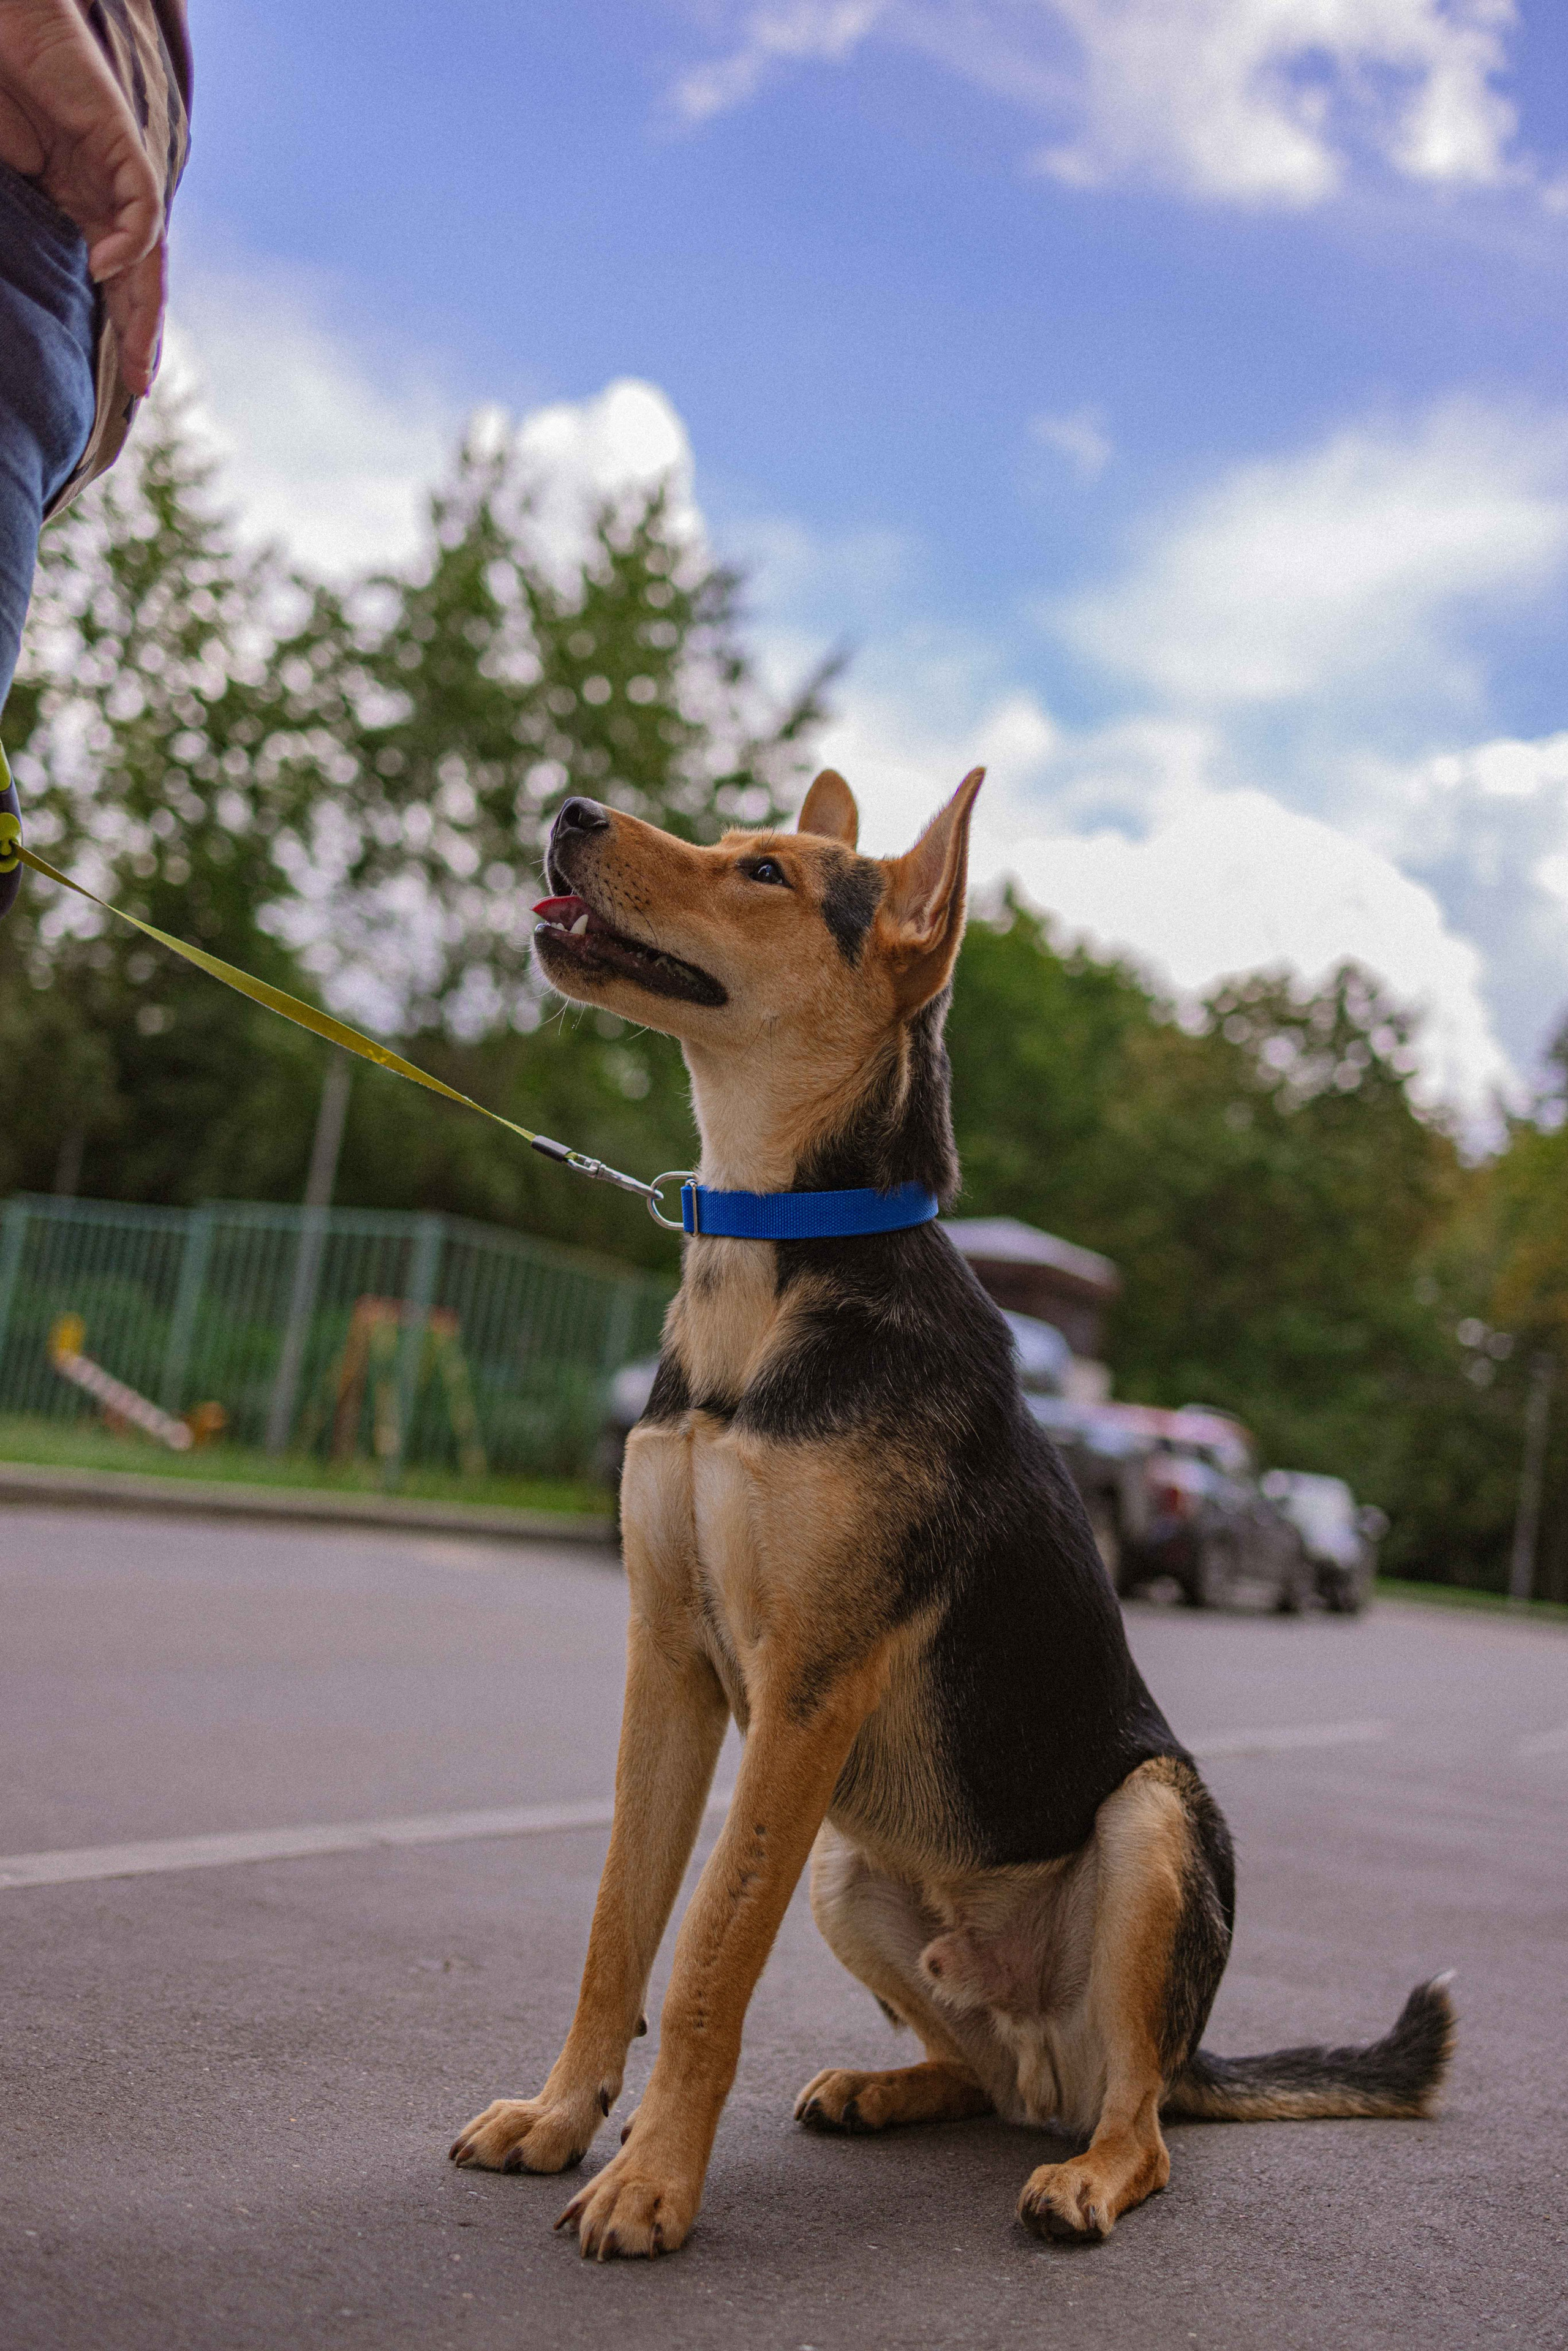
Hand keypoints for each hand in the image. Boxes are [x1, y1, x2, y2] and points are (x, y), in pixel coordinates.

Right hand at [0, 0, 166, 391]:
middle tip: (139, 388)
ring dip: (146, 309)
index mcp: (77, 207)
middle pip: (138, 280)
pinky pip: (141, 206)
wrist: (5, 28)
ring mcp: (117, 172)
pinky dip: (128, 241)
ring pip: (149, 256)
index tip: (114, 384)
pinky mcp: (122, 144)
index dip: (114, 329)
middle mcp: (105, 197)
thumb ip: (16, 231)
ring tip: (138, 357)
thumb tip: (9, 281)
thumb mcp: (3, 182)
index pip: (109, 280)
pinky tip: (103, 270)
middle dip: (139, 336)